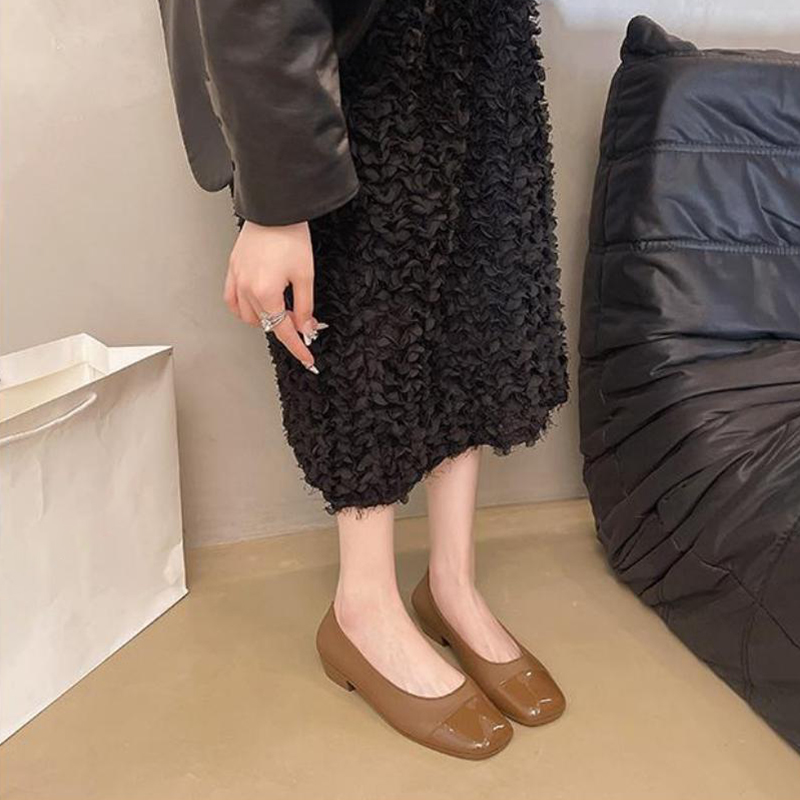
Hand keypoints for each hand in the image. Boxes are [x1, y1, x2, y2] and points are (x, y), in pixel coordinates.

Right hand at [224, 220, 320, 372]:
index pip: (282, 330)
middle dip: (284, 327)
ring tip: (281, 308)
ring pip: (247, 315)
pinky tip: (256, 305)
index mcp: (265, 292)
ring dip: (264, 318)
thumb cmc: (290, 236)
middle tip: (301, 320)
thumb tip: (306, 328)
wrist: (275, 208)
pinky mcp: (232, 269)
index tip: (306, 358)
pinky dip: (243, 308)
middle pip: (265, 324)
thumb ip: (304, 307)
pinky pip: (231, 299)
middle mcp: (247, 288)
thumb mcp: (305, 276)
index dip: (297, 346)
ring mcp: (236, 279)